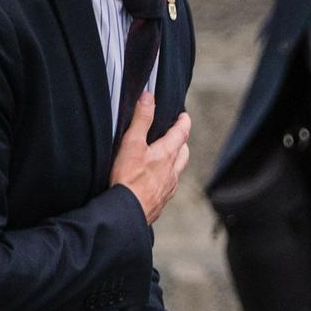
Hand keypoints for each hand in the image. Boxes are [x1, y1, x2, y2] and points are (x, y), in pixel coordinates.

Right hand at [109, 94, 190, 224]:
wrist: (126, 213)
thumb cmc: (128, 179)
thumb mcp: (132, 144)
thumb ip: (141, 120)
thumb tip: (148, 97)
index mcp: (167, 154)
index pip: (182, 132)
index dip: (183, 122)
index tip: (184, 116)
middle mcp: (172, 171)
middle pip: (183, 152)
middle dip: (181, 141)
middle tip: (176, 135)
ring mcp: (168, 187)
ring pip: (177, 170)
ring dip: (175, 161)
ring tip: (167, 157)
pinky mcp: (160, 201)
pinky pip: (169, 186)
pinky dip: (166, 179)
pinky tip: (156, 181)